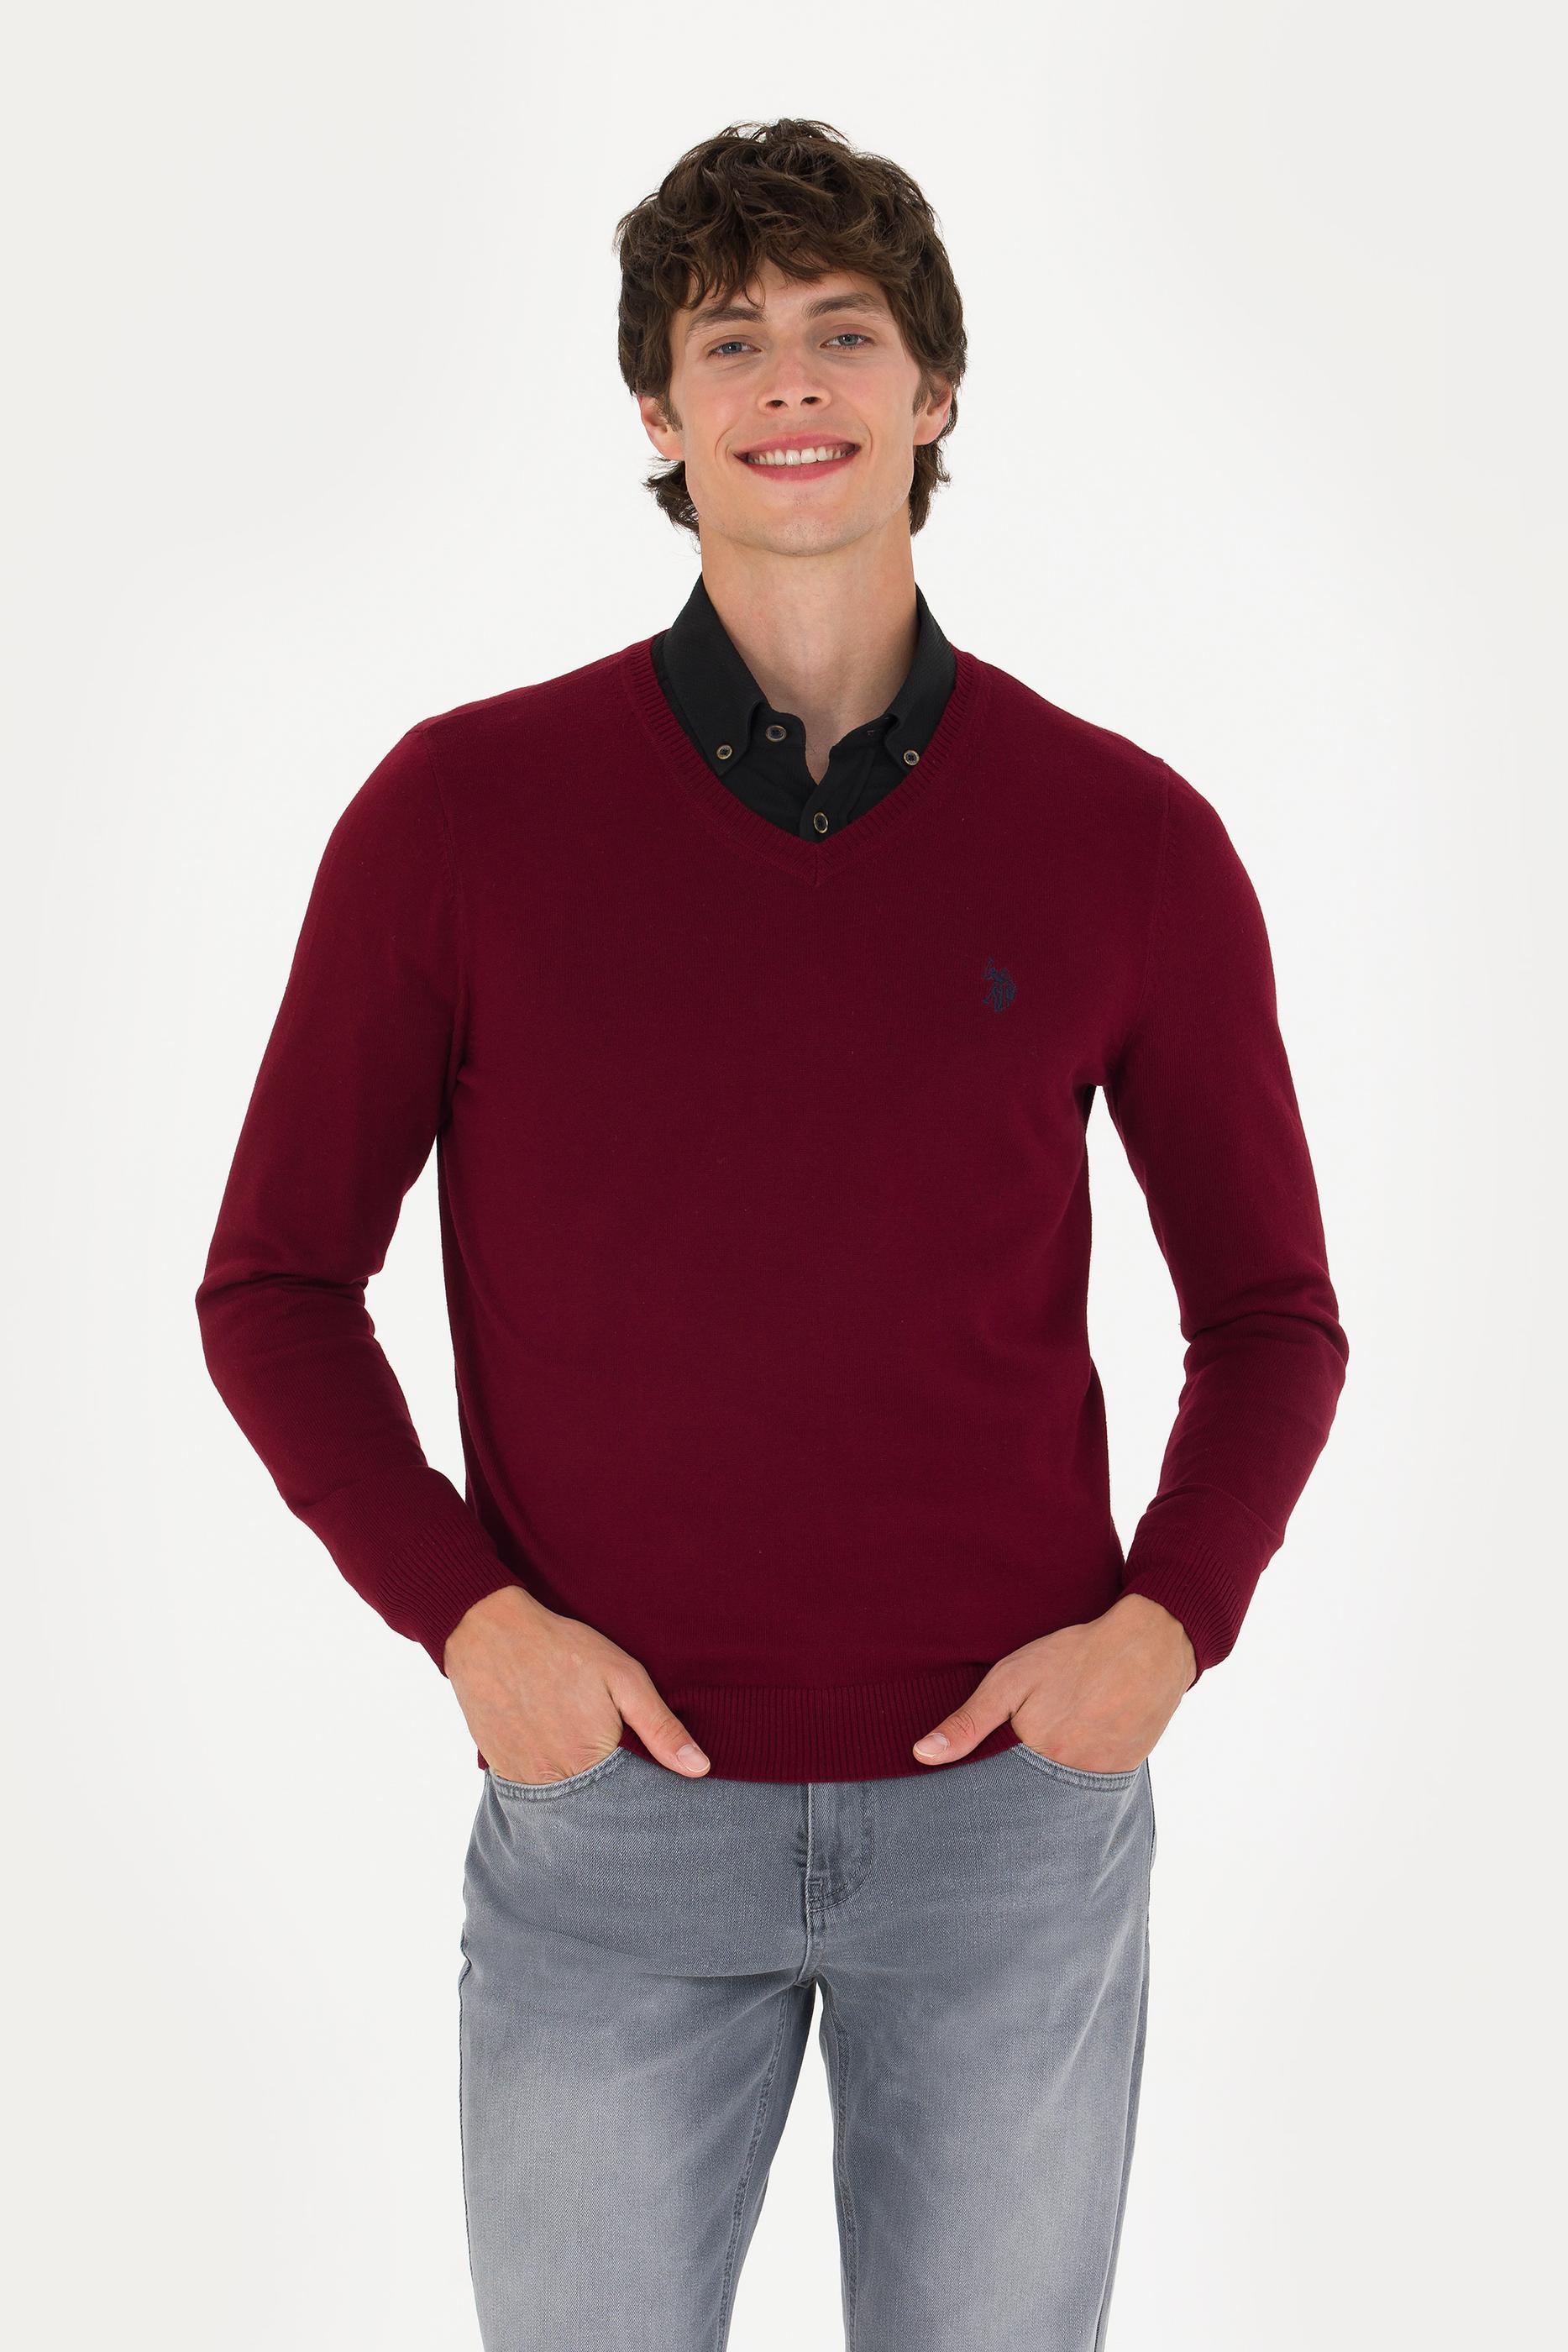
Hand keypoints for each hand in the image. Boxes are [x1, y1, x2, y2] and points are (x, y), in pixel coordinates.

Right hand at [444, 1585, 710, 1780]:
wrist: (489, 1633)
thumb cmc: (562, 1649)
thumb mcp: (623, 1677)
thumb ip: (660, 1727)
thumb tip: (700, 1769)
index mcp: (590, 1762)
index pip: (629, 1804)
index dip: (644, 1798)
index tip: (653, 1787)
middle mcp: (554, 1782)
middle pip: (595, 1812)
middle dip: (612, 1801)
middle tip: (615, 1768)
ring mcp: (523, 1780)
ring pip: (564, 1806)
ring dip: (580, 1793)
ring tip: (585, 1758)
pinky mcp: (501, 1771)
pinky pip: (534, 1793)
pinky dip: (550, 1782)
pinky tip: (558, 1756)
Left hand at [911, 1594, 1195, 1770]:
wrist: (1149, 1645)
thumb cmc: (1073, 1655)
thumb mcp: (1010, 1679)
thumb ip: (968, 1722)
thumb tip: (921, 1755)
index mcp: (1037, 1757)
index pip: (996, 1794)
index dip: (983, 1791)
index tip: (967, 1795)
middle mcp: (1070, 1778)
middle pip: (1030, 1798)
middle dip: (1015, 1792)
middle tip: (1011, 1770)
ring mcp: (1101, 1777)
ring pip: (1061, 1794)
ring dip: (1048, 1783)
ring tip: (1046, 1755)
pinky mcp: (1124, 1771)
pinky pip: (1091, 1785)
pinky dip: (1078, 1773)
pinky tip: (1076, 1745)